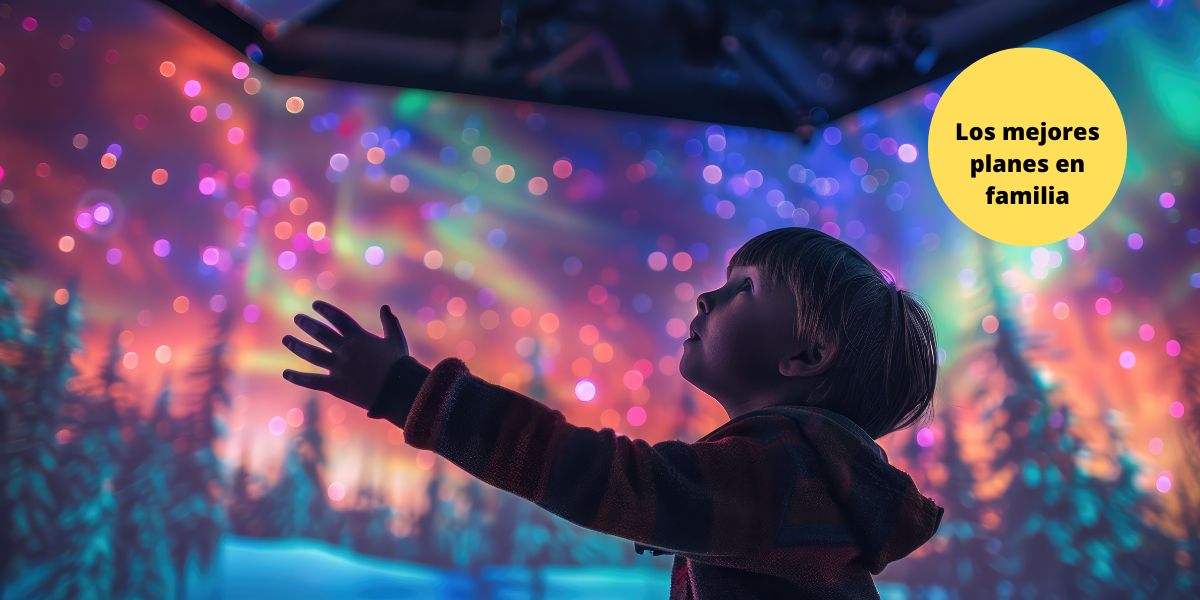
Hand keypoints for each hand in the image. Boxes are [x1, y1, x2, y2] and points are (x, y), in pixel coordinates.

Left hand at [281, 300, 408, 410]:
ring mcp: (339, 368)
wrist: (399, 390)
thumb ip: (390, 322)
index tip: (315, 305)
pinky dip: (298, 378)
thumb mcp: (396, 340)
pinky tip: (285, 373)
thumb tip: (384, 307)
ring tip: (286, 339)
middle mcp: (346, 350)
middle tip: (297, 318)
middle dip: (307, 324)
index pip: (338, 318)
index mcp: (359, 337)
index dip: (325, 310)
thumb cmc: (400, 365)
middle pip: (321, 333)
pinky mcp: (336, 386)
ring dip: (297, 345)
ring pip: (312, 354)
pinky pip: (313, 381)